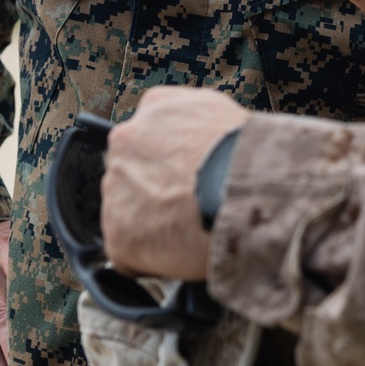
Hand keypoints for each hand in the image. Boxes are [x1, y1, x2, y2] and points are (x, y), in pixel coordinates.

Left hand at [101, 88, 248, 281]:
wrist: (247, 189)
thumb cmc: (245, 154)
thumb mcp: (220, 110)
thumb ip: (191, 120)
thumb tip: (193, 137)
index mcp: (154, 107)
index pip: (147, 134)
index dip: (167, 161)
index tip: (182, 175)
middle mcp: (125, 143)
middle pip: (132, 173)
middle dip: (155, 191)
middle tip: (188, 204)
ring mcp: (117, 189)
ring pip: (128, 212)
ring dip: (152, 223)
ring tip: (190, 227)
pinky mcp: (118, 235)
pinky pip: (130, 252)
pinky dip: (151, 258)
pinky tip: (181, 248)